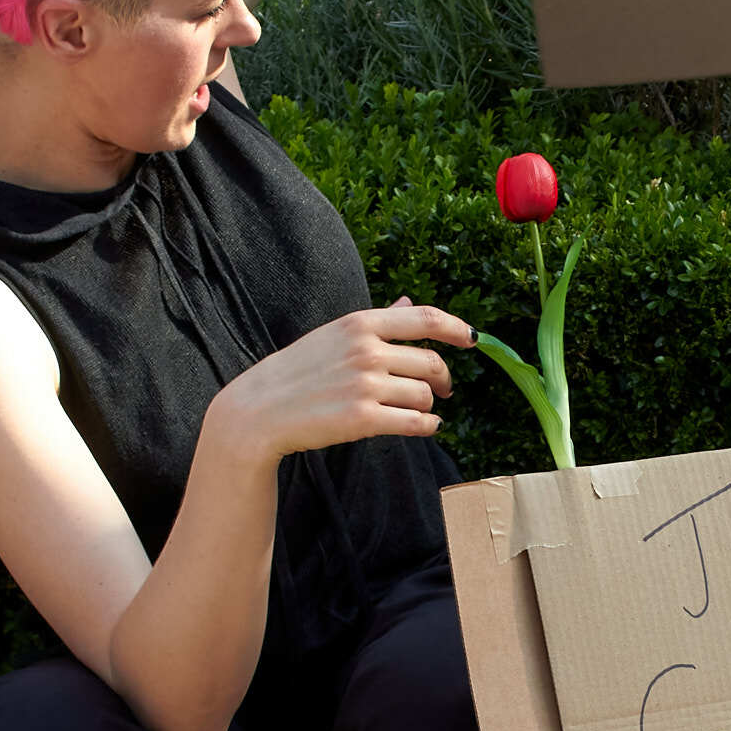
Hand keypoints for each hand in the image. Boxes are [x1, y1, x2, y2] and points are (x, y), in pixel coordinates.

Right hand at [209, 299, 473, 465]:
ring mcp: (365, 385)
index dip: (456, 328)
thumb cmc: (297, 372)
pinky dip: (427, 426)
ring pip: (425, 394)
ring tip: (417, 410)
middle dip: (443, 378)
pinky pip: (416, 422)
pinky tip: (425, 426)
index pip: (424, 318)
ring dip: (429, 405)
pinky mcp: (363, 419)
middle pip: (431, 362)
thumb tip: (408, 303)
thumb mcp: (334, 336)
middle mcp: (365, 350)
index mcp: (359, 323)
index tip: (472, 338)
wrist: (258, 411)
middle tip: (443, 389)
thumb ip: (376, 322)